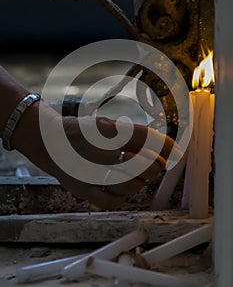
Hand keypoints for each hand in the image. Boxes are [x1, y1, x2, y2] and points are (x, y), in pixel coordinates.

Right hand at [55, 115, 181, 207]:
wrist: (49, 141)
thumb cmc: (81, 132)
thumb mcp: (106, 124)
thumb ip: (132, 136)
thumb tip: (162, 148)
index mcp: (105, 129)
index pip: (145, 137)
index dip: (166, 146)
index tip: (177, 152)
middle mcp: (97, 149)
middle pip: (141, 164)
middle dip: (155, 166)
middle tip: (157, 165)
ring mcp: (88, 171)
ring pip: (129, 184)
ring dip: (141, 182)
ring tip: (141, 177)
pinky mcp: (80, 188)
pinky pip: (110, 200)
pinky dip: (122, 196)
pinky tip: (123, 189)